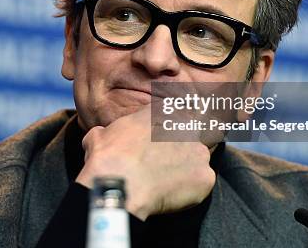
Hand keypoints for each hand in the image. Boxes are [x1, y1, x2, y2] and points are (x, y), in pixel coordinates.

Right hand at [75, 107, 215, 220]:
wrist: (119, 184)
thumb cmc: (108, 157)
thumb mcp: (101, 133)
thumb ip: (110, 132)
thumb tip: (102, 137)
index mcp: (162, 111)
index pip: (175, 116)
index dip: (168, 132)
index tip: (160, 146)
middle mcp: (187, 126)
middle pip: (191, 136)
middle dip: (180, 149)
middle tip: (163, 165)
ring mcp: (199, 151)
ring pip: (197, 160)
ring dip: (186, 169)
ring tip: (166, 183)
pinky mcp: (206, 176)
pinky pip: (201, 184)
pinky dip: (190, 191)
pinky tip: (172, 195)